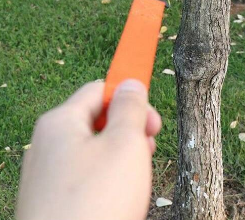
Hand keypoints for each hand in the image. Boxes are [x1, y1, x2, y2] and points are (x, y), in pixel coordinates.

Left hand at [16, 79, 161, 219]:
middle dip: (129, 133)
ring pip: (96, 152)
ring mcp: (48, 176)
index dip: (129, 98)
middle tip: (147, 151)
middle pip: (98, 121)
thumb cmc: (95, 204)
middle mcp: (48, 146)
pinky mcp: (54, 202)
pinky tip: (120, 201)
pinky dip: (109, 182)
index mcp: (60, 123)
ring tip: (134, 183)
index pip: (99, 89)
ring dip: (123, 159)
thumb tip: (130, 83)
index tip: (152, 120)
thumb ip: (130, 107)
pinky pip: (87, 178)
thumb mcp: (125, 144)